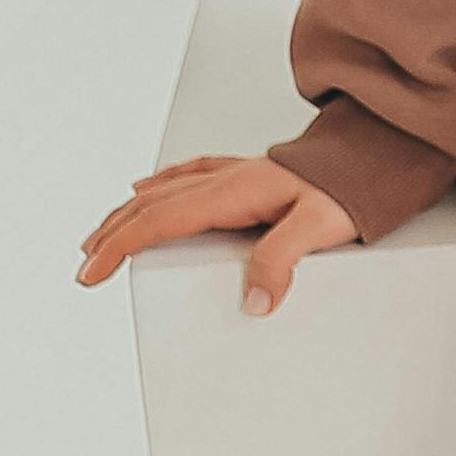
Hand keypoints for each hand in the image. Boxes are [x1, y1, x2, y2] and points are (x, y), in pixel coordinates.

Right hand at [73, 149, 360, 319]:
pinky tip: (148, 187)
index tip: (91, 271)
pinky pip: (186, 176)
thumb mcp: (317, 228)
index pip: (158, 222)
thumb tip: (254, 300)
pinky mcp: (242, 173)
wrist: (369, 155)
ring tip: (101, 236)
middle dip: (111, 235)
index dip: (119, 246)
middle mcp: (223, 180)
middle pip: (149, 206)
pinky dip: (159, 186)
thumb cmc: (346, 189)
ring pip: (162, 191)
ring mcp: (231, 173)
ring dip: (126, 214)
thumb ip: (281, 259)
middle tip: (86, 266)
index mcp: (230, 193)